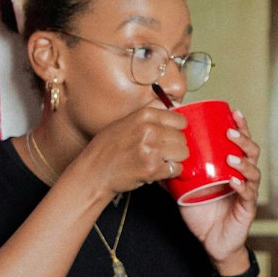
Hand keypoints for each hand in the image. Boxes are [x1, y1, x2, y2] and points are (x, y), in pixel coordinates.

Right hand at [70, 101, 190, 195]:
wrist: (94, 172)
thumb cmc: (107, 149)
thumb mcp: (124, 121)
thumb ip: (149, 112)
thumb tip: (171, 104)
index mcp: (144, 115)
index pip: (180, 120)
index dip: (176, 130)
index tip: (169, 136)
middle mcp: (149, 130)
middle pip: (182, 138)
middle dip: (174, 146)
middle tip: (161, 152)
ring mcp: (152, 150)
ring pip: (183, 153)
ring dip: (174, 159)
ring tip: (159, 160)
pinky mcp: (152, 169)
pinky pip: (177, 169)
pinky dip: (170, 172)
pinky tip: (157, 170)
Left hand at [179, 108, 261, 262]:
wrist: (212, 242)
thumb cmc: (203, 213)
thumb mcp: (185, 189)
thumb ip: (175, 173)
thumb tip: (156, 158)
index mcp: (231, 167)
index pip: (239, 142)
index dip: (240, 126)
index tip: (233, 112)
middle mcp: (243, 176)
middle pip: (251, 151)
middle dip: (243, 138)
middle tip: (230, 131)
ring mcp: (247, 191)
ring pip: (253, 171)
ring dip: (243, 161)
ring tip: (231, 156)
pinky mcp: (247, 208)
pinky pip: (248, 193)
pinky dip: (241, 185)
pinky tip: (233, 179)